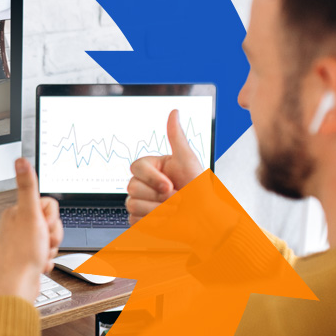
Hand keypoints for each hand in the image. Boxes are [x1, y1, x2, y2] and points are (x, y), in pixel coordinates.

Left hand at [0, 159, 63, 302]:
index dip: (52, 218)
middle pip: (50, 221)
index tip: (43, 227)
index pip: (48, 204)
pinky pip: (46, 254)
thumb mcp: (30, 215)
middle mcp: (16, 225)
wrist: (17, 287)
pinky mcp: (26, 257)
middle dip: (53, 235)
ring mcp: (21, 242)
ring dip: (50, 249)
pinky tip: (39, 265)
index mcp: (15, 212)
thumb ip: (27, 186)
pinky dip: (46, 261)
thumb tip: (21, 160)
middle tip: (43, 243)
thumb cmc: (22, 255)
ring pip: (50, 238)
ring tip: (40, 256)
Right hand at [126, 109, 203, 224]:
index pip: (136, 168)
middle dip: (158, 197)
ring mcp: (140, 202)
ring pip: (132, 204)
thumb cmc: (199, 191)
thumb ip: (176, 136)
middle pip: (132, 187)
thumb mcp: (188, 160)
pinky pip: (134, 220)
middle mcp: (144, 184)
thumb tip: (174, 112)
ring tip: (172, 210)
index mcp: (152, 168)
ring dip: (156, 211)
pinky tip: (165, 220)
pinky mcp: (139, 220)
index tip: (170, 185)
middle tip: (176, 200)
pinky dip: (152, 222)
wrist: (204, 220)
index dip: (152, 179)